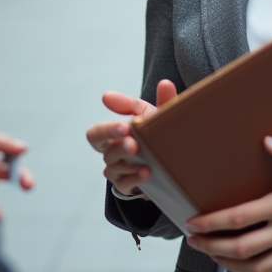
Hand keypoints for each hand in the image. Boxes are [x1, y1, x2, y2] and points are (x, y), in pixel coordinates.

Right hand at [85, 79, 177, 196]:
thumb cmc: (158, 134)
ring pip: (113, 168)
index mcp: (115, 134)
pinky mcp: (127, 186)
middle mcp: (112, 152)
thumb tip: (151, 85)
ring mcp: (118, 170)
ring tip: (146, 162)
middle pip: (103, 151)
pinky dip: (135, 178)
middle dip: (117, 145)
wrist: (174, 162)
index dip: (107, 129)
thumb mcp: (156, 117)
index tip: (125, 126)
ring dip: (129, 163)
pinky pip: (124, 184)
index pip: (97, 133)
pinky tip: (146, 173)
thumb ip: (155, 101)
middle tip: (133, 144)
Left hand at [183, 136, 271, 271]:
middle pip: (242, 247)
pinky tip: (244, 270)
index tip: (195, 221)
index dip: (214, 221)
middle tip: (194, 240)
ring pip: (257, 268)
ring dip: (229, 264)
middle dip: (213, 245)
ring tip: (212, 254)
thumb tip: (269, 142)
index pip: (241, 217)